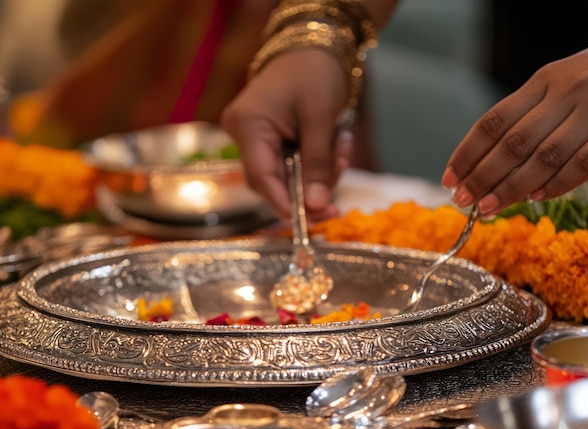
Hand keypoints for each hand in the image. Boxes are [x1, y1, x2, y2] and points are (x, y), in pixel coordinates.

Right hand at [221, 49, 350, 218]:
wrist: (315, 45)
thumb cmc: (315, 72)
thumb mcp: (321, 120)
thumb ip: (317, 165)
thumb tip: (317, 207)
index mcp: (249, 126)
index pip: (261, 178)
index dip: (283, 204)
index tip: (306, 224)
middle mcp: (244, 135)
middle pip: (272, 183)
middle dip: (306, 194)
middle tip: (336, 207)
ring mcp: (254, 138)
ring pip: (284, 177)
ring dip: (317, 175)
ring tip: (343, 150)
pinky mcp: (268, 140)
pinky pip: (290, 165)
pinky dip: (314, 164)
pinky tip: (337, 145)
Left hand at [442, 38, 587, 216]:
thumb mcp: (554, 85)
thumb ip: (524, 117)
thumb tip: (479, 164)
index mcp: (543, 81)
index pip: (494, 121)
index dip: (467, 153)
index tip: (449, 180)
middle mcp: (567, 92)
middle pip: (514, 143)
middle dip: (483, 176)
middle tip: (462, 200)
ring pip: (546, 157)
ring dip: (512, 187)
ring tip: (487, 207)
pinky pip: (585, 162)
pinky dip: (557, 184)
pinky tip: (535, 198)